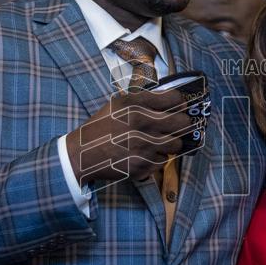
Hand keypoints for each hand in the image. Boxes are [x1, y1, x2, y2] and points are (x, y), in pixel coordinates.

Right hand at [67, 88, 192, 183]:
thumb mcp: (119, 104)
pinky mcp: (142, 165)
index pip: (175, 99)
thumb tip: (173, 100)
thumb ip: (144, 100)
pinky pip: (163, 161)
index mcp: (135, 103)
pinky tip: (144, 155)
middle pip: (183, 122)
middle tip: (175, 127)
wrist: (82, 153)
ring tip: (158, 142)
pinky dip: (157, 159)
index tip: (178, 108)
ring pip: (176, 144)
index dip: (180, 103)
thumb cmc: (102, 126)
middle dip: (181, 124)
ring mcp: (142, 146)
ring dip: (170, 144)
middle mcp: (141, 122)